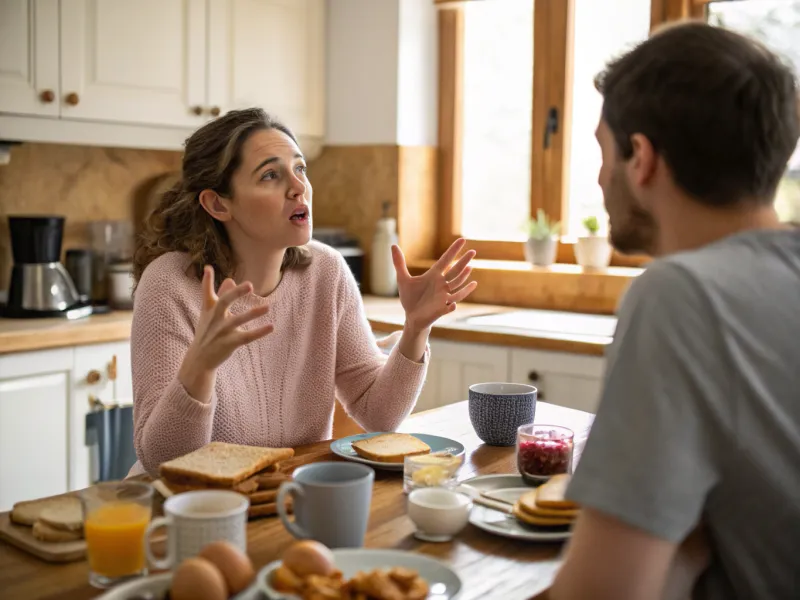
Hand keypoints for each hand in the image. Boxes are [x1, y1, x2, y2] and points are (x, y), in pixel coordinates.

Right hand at [178, 266, 273, 399]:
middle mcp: (214, 319)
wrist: (199, 358)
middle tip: (250, 285)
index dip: (207, 280)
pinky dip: (259, 332)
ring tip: (267, 307)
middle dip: (236, 294)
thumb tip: (230, 279)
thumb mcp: (211, 314)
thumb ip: (220, 295)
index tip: (208, 268)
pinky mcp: (229, 343)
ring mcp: (221, 331)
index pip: (206, 292)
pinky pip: (246, 337)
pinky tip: (271, 327)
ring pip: (237, 321)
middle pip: (224, 303)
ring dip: (252, 314)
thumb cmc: (208, 331)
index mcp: (209, 309)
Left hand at [392, 238, 477, 331]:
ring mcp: (443, 297)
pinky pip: (448, 307)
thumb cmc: (410, 298)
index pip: (446, 260)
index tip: (463, 239)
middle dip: (463, 262)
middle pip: (455, 272)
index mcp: (434, 275)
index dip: (453, 250)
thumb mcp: (403, 279)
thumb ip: (399, 263)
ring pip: (456, 287)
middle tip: (473, 251)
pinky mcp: (441, 310)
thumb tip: (393, 245)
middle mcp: (441, 285)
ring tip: (470, 269)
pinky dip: (451, 305)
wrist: (411, 317)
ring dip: (463, 279)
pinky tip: (453, 304)